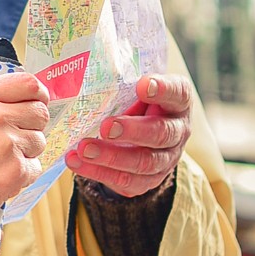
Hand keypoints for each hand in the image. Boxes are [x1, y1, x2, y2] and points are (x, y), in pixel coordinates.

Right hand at [0, 74, 49, 232]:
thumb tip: (21, 103)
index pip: (28, 83)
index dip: (39, 95)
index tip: (38, 103)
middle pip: (40, 112)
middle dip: (32, 126)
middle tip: (14, 139)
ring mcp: (7, 143)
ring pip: (39, 141)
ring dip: (26, 152)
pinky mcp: (16, 170)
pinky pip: (34, 168)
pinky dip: (21, 175)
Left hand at [65, 73, 190, 197]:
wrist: (143, 137)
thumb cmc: (137, 103)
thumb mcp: (136, 89)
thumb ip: (123, 83)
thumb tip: (88, 73)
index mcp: (178, 103)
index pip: (177, 93)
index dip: (162, 89)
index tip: (142, 85)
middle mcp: (178, 132)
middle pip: (162, 134)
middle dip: (132, 131)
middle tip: (106, 127)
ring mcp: (166, 160)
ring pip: (144, 163)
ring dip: (111, 157)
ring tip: (83, 149)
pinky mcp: (149, 180)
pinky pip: (126, 181)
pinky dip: (98, 172)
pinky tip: (76, 162)